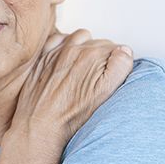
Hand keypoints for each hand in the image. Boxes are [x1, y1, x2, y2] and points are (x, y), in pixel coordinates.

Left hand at [9, 28, 134, 149]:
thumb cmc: (72, 116)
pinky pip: (59, 39)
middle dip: (104, 57)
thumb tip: (125, 51)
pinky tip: (67, 58)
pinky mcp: (44, 57)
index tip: (114, 75)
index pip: (117, 49)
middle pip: (99, 44)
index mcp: (93, 56)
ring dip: (86, 47)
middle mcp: (75, 49)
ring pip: (81, 38)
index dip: (118, 63)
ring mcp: (58, 51)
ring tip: (86, 66)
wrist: (40, 125)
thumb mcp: (105, 93)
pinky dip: (65, 44)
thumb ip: (119, 67)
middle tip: (100, 77)